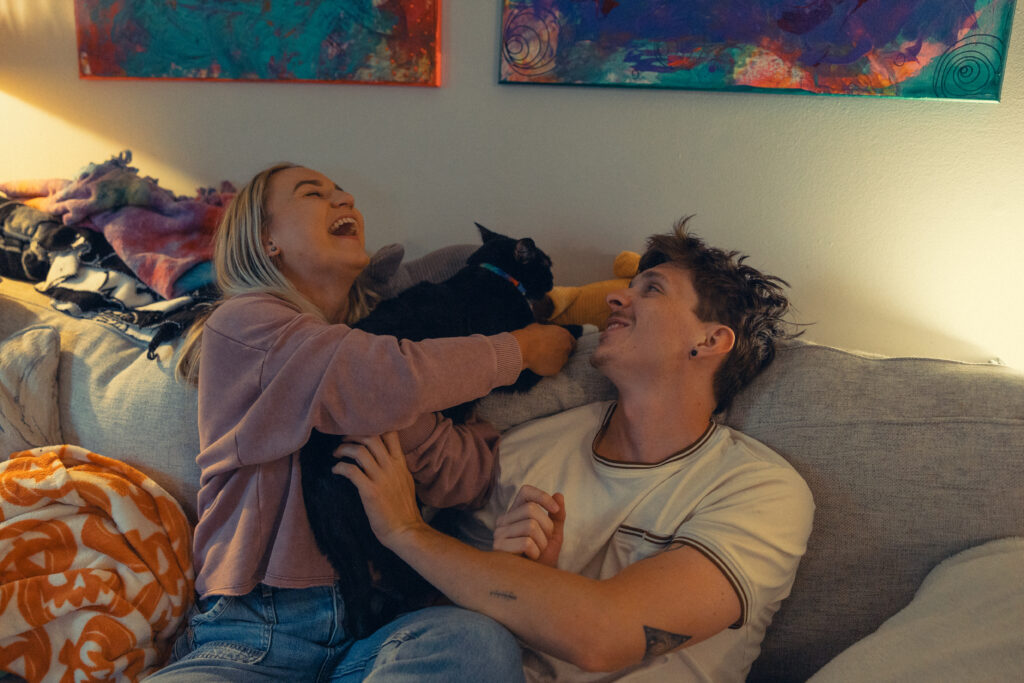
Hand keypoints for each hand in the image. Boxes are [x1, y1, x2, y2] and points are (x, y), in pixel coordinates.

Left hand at [331, 432, 424, 547]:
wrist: (405, 530)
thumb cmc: (403, 509)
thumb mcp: (405, 481)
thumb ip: (395, 467)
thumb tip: (382, 457)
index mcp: (400, 463)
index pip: (390, 433)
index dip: (373, 426)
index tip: (360, 431)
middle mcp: (391, 467)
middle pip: (372, 437)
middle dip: (353, 435)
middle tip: (343, 441)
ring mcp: (381, 478)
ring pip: (360, 451)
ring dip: (344, 449)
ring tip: (336, 454)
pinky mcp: (370, 491)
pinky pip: (351, 471)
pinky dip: (340, 467)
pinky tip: (335, 471)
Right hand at [493, 485, 564, 566]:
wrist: (535, 583)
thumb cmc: (542, 558)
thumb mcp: (553, 535)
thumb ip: (557, 516)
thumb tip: (559, 495)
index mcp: (515, 513)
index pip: (526, 491)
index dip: (542, 497)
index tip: (555, 510)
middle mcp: (503, 520)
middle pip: (531, 509)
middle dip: (547, 527)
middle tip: (545, 542)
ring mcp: (499, 534)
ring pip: (530, 526)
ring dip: (542, 542)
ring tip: (538, 552)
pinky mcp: (499, 548)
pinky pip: (526, 543)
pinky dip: (536, 552)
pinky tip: (531, 559)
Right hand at [511, 323, 574, 376]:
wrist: (523, 348)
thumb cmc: (529, 336)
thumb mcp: (540, 327)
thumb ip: (547, 332)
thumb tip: (544, 332)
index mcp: (564, 334)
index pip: (572, 342)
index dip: (565, 345)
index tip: (560, 348)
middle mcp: (566, 347)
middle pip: (567, 353)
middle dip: (560, 354)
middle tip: (549, 355)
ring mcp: (563, 359)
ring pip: (560, 362)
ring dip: (553, 361)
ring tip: (540, 358)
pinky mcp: (557, 369)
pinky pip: (553, 369)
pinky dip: (547, 368)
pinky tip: (539, 364)